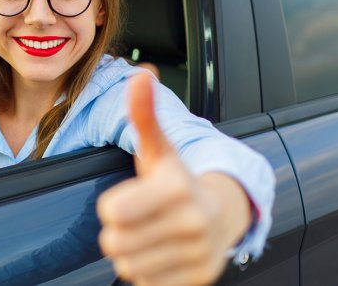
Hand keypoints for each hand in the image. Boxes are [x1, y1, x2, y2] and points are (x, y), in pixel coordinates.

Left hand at [97, 74, 250, 285]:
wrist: (226, 213)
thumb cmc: (180, 179)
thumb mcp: (161, 148)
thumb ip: (145, 114)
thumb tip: (140, 73)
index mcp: (178, 190)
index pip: (112, 212)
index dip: (113, 205)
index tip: (131, 197)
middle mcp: (193, 225)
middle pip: (115, 242)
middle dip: (119, 231)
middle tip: (139, 219)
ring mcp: (198, 256)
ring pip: (128, 266)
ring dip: (131, 253)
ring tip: (150, 235)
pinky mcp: (198, 280)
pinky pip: (145, 284)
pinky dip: (147, 272)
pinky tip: (162, 252)